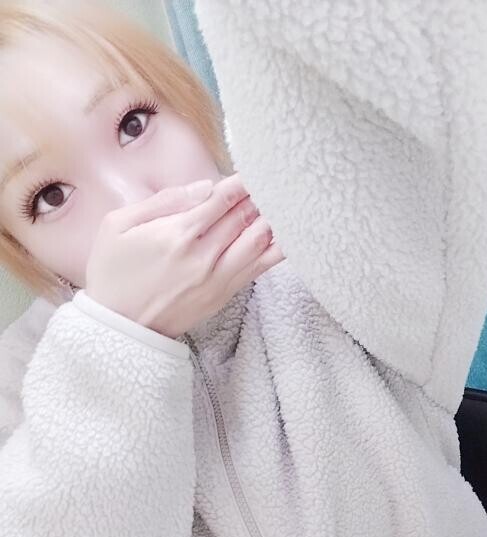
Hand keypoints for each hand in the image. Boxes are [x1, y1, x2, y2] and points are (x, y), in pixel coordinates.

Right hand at [85, 173, 284, 337]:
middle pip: (244, 217)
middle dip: (258, 197)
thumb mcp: (118, 225)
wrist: (119, 327)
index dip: (241, 182)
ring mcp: (218, 279)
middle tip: (270, 183)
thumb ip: (163, 201)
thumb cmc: (113, 273)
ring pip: (259, 242)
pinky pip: (259, 268)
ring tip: (281, 203)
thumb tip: (204, 187)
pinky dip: (275, 249)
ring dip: (272, 219)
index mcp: (177, 234)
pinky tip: (285, 234)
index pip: (222, 199)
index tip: (251, 171)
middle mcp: (203, 257)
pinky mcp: (224, 296)